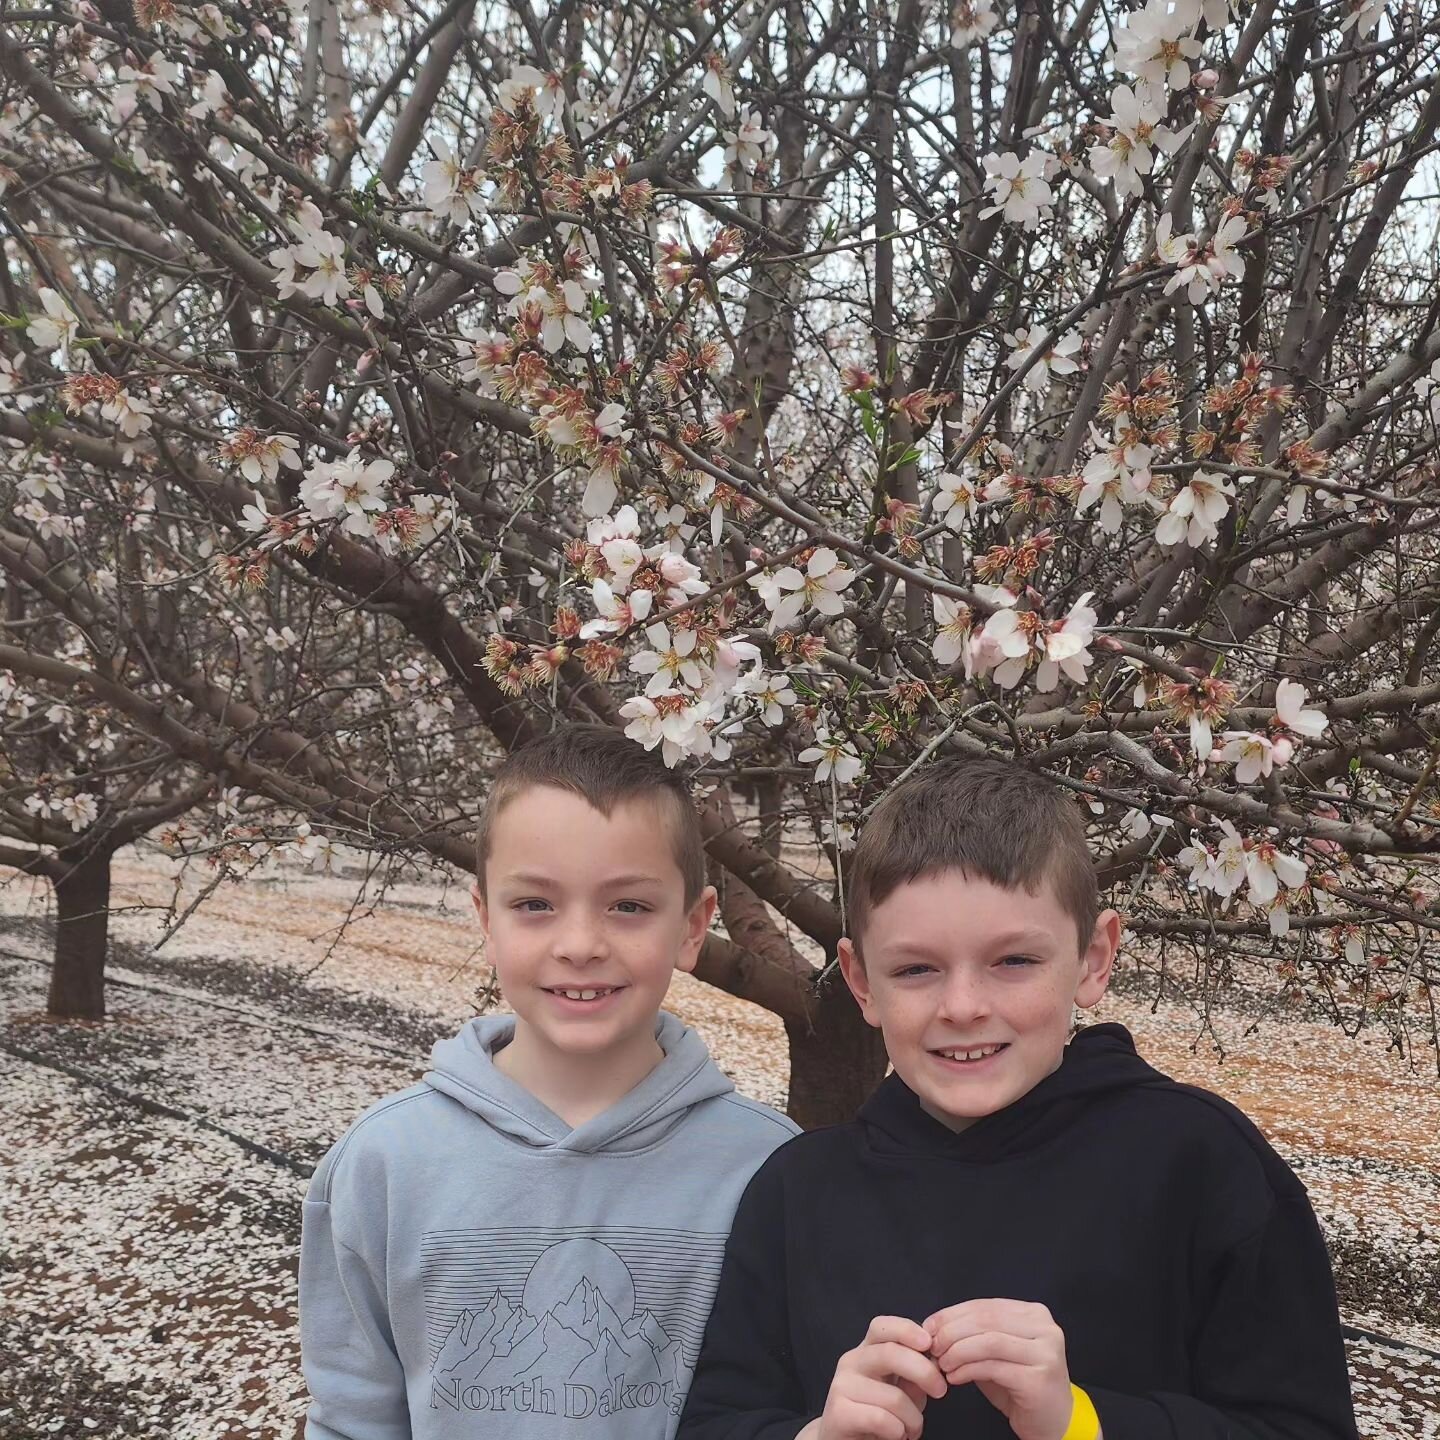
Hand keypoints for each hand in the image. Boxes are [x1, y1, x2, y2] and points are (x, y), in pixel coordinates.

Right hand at [815, 1315, 947, 1439]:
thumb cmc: (879, 1416)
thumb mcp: (902, 1391)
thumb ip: (914, 1375)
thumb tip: (933, 1363)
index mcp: (867, 1351)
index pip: (882, 1327)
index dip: (906, 1329)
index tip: (929, 1343)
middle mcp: (851, 1362)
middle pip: (890, 1353)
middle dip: (923, 1371)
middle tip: (940, 1391)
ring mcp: (842, 1385)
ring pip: (894, 1397)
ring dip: (913, 1420)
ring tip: (911, 1430)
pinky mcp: (839, 1412)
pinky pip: (882, 1419)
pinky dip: (898, 1432)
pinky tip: (896, 1435)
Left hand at [924, 1299, 1074, 1439]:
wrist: (1054, 1423)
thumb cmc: (1021, 1386)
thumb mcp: (997, 1353)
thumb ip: (975, 1336)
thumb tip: (935, 1327)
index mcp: (1034, 1314)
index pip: (985, 1305)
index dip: (952, 1314)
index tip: (929, 1326)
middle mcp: (1045, 1328)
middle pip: (986, 1320)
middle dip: (952, 1332)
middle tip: (933, 1347)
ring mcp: (1045, 1353)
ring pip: (989, 1341)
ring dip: (958, 1351)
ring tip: (942, 1363)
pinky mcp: (1039, 1378)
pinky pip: (993, 1367)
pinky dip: (968, 1370)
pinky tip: (955, 1377)